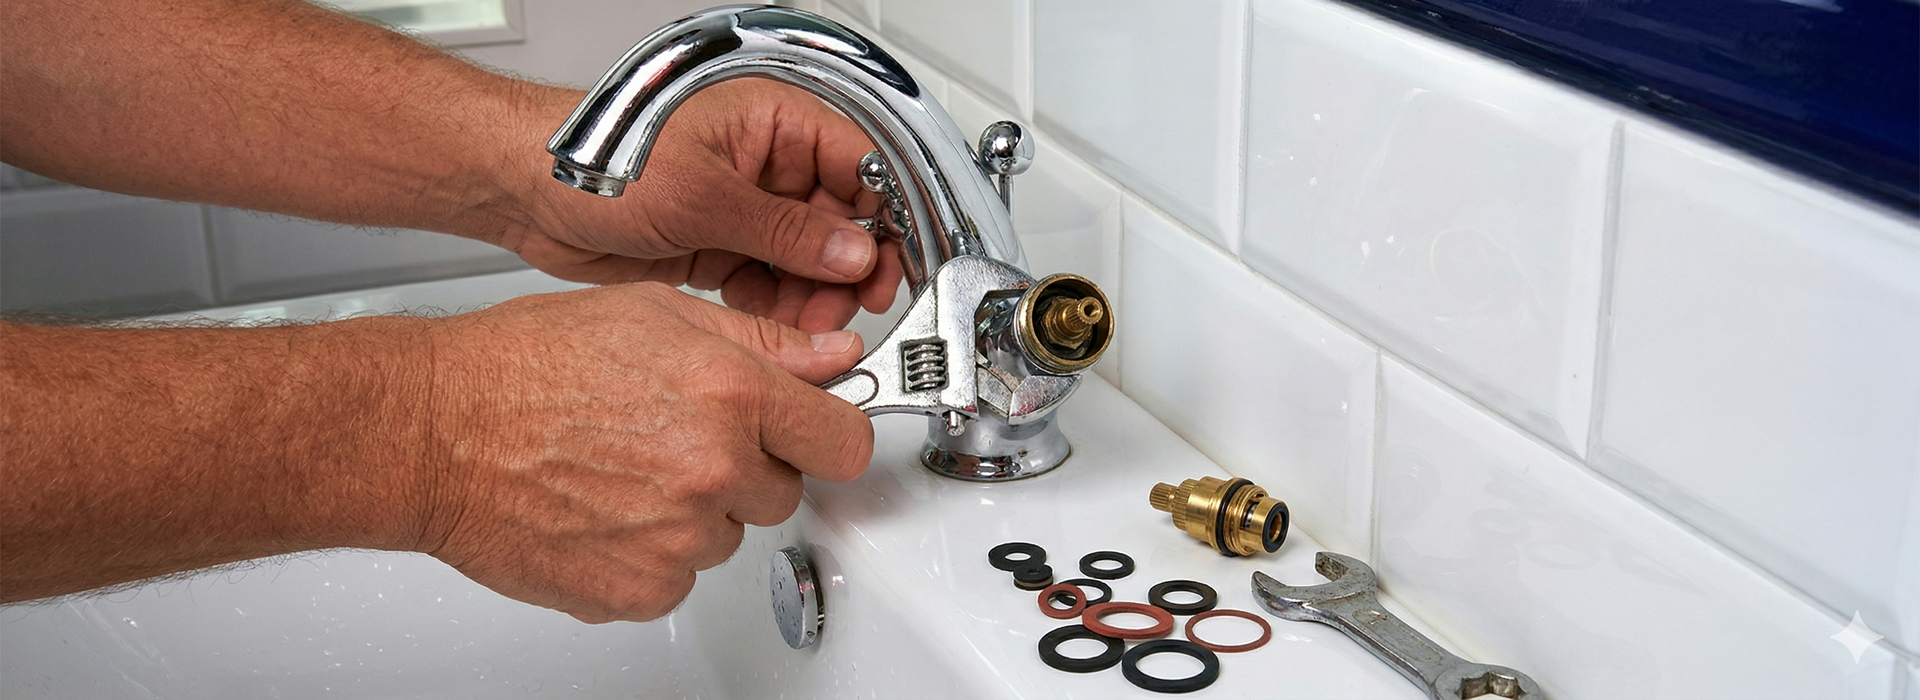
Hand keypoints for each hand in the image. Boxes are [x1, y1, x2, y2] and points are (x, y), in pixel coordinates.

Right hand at [416, 283, 872, 622]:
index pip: (843, 442)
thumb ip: (759, 342)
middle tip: (673, 436)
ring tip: (622, 467)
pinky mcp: (638, 590)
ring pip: (726, 536)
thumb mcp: (652, 312)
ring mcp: (678, 540)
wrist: (431, 431)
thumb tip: (833, 360)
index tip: (809, 433)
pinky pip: (677, 580)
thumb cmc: (523, 364)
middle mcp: (713, 470)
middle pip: (783, 491)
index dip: (826, 433)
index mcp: (729, 395)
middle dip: (745, 467)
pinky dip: (648, 555)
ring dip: (692, 511)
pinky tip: (602, 509)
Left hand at [507, 79, 905, 333]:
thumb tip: (850, 252)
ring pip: (807, 260)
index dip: (886, 217)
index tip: (897, 264)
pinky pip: (770, 282)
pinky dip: (777, 309)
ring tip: (812, 329)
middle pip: (840, 220)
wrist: (530, 194)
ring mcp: (743, 207)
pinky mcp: (720, 246)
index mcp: (772, 122)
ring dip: (814, 297)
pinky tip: (776, 329)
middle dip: (846, 270)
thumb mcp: (702, 196)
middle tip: (850, 308)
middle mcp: (764, 163)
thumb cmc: (597, 161)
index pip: (858, 165)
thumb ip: (783, 230)